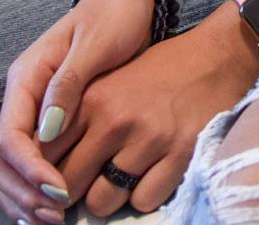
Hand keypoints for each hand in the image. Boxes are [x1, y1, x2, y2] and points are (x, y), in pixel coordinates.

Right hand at [0, 0, 156, 224]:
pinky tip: (54, 209)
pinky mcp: (49, 123)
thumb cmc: (114, 18)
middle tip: (56, 217)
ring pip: (7, 168)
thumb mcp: (96, 44)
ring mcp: (32, 112)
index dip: (29, 170)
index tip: (58, 191)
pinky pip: (29, 165)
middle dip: (22, 193)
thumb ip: (69, 85)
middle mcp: (21, 98)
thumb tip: (49, 131)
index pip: (10, 135)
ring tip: (54, 221)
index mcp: (26, 78)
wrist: (127, 1)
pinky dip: (34, 191)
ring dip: (24, 199)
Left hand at [58, 3, 258, 217]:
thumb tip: (44, 166)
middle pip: (69, 184)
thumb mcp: (107, 84)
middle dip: (73, 192)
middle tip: (87, 185)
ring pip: (102, 202)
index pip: (45, 154)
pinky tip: (152, 173)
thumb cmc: (156, 72)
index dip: (43, 175)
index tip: (51, 182)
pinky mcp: (179, 153)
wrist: (215, 56)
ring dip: (109, 197)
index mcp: (90, 100)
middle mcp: (114, 120)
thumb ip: (74, 120)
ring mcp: (148, 138)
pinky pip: (143, 201)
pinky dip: (144, 195)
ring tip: (122, 177)